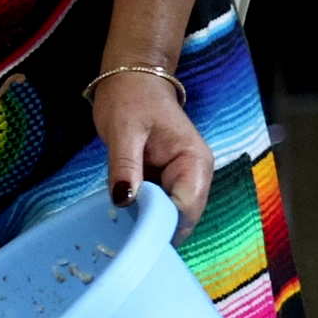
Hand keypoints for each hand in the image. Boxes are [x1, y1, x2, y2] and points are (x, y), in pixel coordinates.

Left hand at [91, 66, 213, 231]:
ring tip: (119, 229)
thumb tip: (124, 200)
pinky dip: (143, 215)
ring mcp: (185, 180)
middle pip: (182, 220)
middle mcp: (197, 176)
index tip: (130, 234)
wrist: (133, 78)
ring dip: (147, 225)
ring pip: (171, 218)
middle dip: (154, 230)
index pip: (185, 209)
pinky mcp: (169, 182)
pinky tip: (123, 218)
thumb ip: (125, 166)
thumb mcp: (123, 130)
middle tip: (120, 238)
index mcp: (194, 162)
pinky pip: (160, 208)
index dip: (160, 226)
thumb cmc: (130, 97)